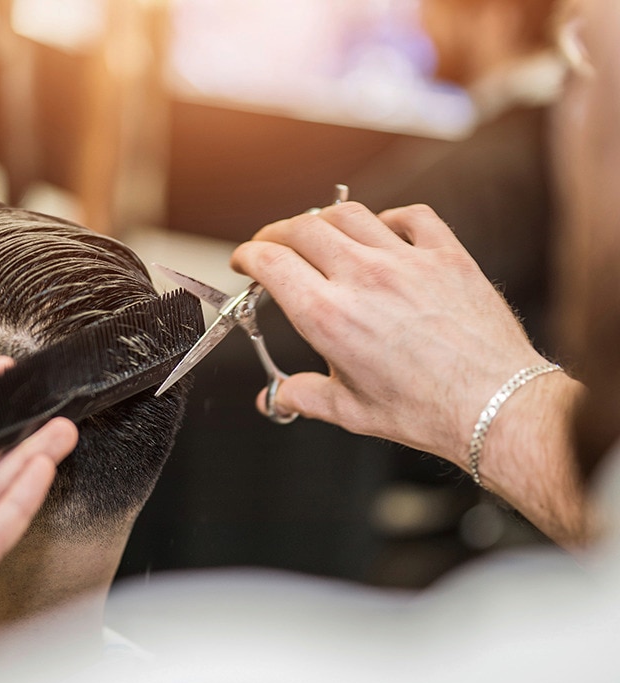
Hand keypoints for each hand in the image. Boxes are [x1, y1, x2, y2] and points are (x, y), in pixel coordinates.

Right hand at [231, 202, 548, 468]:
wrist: (495, 405)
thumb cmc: (427, 411)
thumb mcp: (349, 411)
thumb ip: (303, 396)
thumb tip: (277, 397)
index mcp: (329, 316)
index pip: (271, 262)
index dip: (247, 255)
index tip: (244, 260)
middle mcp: (363, 278)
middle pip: (302, 227)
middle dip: (276, 232)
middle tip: (272, 244)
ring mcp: (406, 261)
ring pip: (350, 214)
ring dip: (323, 219)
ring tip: (318, 233)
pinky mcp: (447, 256)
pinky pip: (411, 216)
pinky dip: (388, 217)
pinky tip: (383, 231)